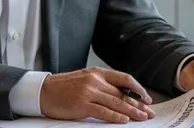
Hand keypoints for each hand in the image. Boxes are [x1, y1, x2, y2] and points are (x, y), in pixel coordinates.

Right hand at [39, 67, 155, 123]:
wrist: (43, 91)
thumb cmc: (63, 88)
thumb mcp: (84, 80)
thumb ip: (101, 86)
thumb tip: (121, 97)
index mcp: (97, 73)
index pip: (124, 79)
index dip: (138, 88)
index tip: (147, 98)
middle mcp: (95, 80)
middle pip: (123, 93)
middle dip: (139, 104)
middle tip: (150, 111)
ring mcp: (89, 92)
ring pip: (116, 102)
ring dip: (132, 111)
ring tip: (143, 117)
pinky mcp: (82, 104)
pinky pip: (104, 111)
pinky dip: (116, 116)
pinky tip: (125, 120)